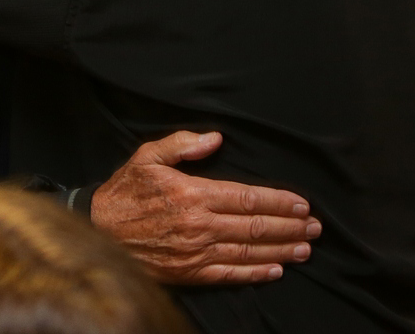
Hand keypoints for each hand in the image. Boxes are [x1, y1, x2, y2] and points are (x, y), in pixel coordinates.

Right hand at [90, 131, 320, 284]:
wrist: (99, 231)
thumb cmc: (125, 191)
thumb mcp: (148, 156)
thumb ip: (183, 144)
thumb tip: (216, 138)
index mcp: (193, 193)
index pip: (248, 197)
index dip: (279, 201)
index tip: (301, 203)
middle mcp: (200, 225)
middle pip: (255, 226)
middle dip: (289, 226)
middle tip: (315, 227)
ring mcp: (196, 253)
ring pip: (248, 253)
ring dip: (281, 250)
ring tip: (305, 249)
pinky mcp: (190, 273)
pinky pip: (230, 275)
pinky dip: (255, 274)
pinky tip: (275, 270)